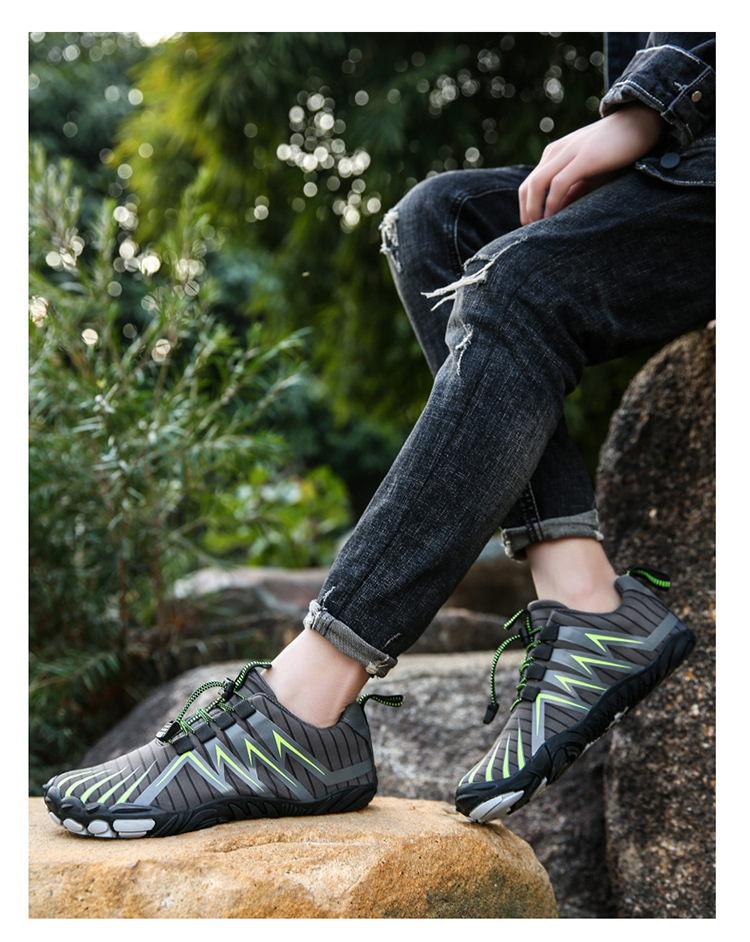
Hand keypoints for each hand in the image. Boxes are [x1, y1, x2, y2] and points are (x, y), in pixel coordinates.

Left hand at [518, 105, 662, 225]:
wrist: (640, 122)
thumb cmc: (615, 151)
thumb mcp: (588, 174)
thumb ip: (573, 192)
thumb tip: (557, 214)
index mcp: (554, 154)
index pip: (529, 184)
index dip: (526, 208)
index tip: (532, 227)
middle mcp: (556, 151)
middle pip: (528, 186)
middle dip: (526, 212)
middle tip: (531, 233)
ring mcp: (569, 152)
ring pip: (537, 184)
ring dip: (534, 210)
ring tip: (539, 228)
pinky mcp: (584, 157)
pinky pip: (558, 183)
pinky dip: (551, 203)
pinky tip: (553, 217)